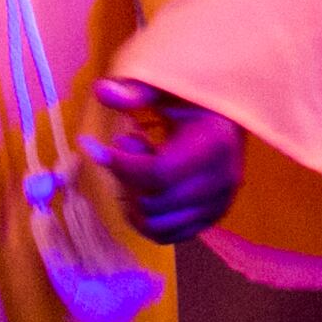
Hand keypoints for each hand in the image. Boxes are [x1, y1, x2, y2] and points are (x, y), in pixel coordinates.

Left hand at [83, 79, 244, 244]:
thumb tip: (101, 91)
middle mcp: (222, 181)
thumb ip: (134, 90)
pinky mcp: (211, 218)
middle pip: (153, 202)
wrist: (226, 118)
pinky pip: (167, 234)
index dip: (120, 164)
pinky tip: (140, 188)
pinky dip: (143, 217)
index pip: (159, 172)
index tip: (95, 146)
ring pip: (156, 225)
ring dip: (132, 200)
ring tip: (134, 167)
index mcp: (213, 145)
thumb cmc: (191, 98)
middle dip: (125, 178)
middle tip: (125, 145)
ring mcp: (219, 204)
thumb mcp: (165, 87)